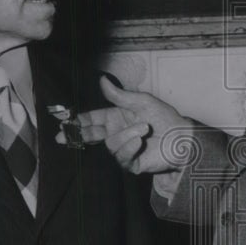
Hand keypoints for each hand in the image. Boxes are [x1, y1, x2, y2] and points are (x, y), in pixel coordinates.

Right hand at [60, 76, 194, 174]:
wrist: (183, 138)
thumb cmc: (165, 118)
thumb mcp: (142, 101)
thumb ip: (119, 95)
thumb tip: (102, 80)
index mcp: (116, 118)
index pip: (92, 119)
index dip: (78, 121)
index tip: (64, 122)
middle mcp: (117, 134)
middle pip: (91, 135)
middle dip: (77, 135)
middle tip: (62, 136)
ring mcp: (123, 150)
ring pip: (110, 144)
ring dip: (126, 136)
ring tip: (144, 129)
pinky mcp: (131, 163)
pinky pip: (122, 157)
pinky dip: (130, 147)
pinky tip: (140, 141)